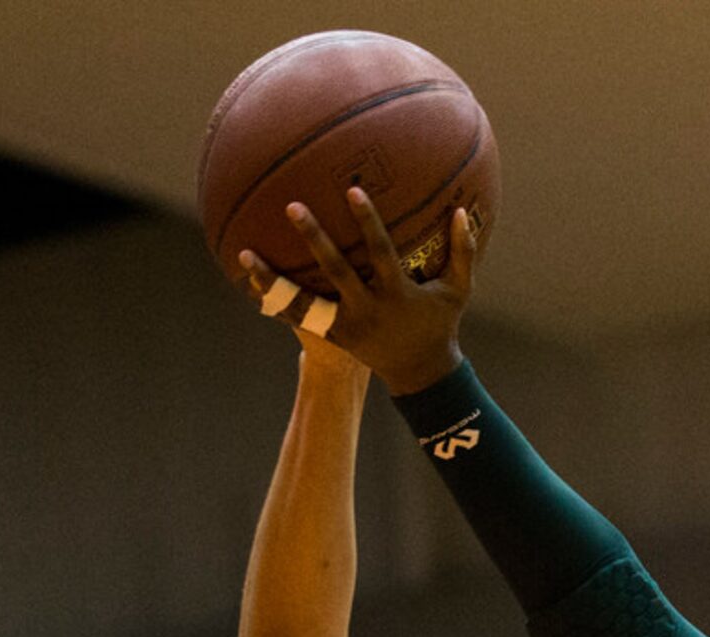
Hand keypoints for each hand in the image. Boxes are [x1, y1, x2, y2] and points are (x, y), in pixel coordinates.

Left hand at [240, 187, 475, 395]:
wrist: (420, 373)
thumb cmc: (439, 324)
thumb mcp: (457, 291)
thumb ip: (462, 251)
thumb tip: (464, 211)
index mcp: (396, 294)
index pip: (380, 252)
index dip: (368, 222)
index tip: (352, 190)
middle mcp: (367, 309)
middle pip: (336, 271)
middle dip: (315, 239)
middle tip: (293, 206)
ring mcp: (346, 325)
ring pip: (305, 302)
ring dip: (275, 279)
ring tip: (245, 254)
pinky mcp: (333, 337)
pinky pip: (299, 316)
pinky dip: (274, 299)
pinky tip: (250, 278)